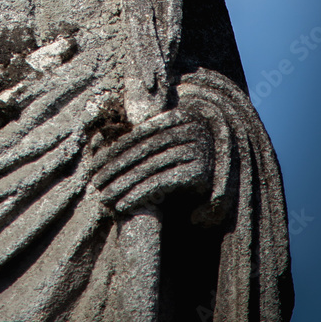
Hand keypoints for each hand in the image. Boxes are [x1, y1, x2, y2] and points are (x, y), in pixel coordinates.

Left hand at [91, 109, 211, 214]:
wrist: (226, 182)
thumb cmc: (188, 161)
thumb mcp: (172, 142)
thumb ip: (149, 136)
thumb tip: (101, 136)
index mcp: (181, 117)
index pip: (140, 134)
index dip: (115, 149)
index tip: (95, 164)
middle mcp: (192, 130)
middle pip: (143, 151)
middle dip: (115, 168)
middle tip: (95, 182)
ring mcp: (197, 150)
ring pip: (149, 168)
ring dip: (122, 185)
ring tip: (105, 198)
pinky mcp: (198, 173)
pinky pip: (160, 184)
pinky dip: (138, 195)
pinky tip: (123, 205)